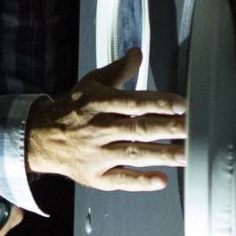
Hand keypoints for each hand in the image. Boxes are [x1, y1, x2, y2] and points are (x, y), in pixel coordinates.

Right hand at [24, 48, 185, 190]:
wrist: (40, 138)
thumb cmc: (72, 110)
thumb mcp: (91, 83)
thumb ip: (118, 71)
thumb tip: (138, 54)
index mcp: (99, 103)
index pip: (133, 102)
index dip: (158, 103)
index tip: (182, 105)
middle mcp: (99, 129)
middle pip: (139, 129)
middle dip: (169, 129)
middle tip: (194, 129)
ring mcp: (98, 154)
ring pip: (134, 155)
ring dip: (163, 155)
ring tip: (187, 155)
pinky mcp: (96, 176)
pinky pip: (120, 180)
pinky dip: (140, 181)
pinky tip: (160, 180)